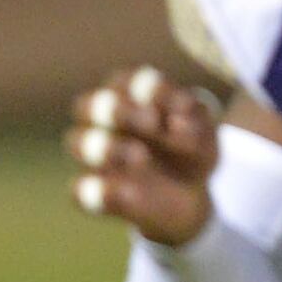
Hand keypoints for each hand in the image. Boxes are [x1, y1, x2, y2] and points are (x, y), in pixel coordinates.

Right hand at [65, 66, 218, 245]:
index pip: (123, 82)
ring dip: (105, 147)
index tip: (178, 103)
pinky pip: (81, 190)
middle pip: (86, 105)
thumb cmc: (191, 155)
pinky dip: (100, 190)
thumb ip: (195, 124)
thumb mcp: (206, 137)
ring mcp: (96, 158)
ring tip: (141, 156)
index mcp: (128, 99)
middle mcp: (104, 125)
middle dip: (118, 110)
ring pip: (76, 141)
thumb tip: (177, 122)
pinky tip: (130, 192)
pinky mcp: (95, 193)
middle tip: (152, 121)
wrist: (189, 199)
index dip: (146, 87)